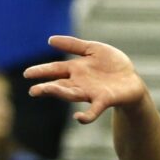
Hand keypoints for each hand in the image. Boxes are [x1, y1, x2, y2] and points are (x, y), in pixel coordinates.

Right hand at [24, 36, 146, 123]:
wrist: (132, 81)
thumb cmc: (112, 65)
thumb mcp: (93, 49)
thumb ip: (73, 45)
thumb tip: (50, 40)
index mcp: (76, 69)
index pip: (55, 70)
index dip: (41, 71)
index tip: (27, 73)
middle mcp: (80, 83)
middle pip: (60, 85)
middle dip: (47, 87)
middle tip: (33, 91)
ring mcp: (91, 93)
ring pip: (72, 95)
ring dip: (60, 95)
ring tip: (47, 93)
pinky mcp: (104, 100)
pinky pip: (94, 110)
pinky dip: (87, 116)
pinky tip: (79, 118)